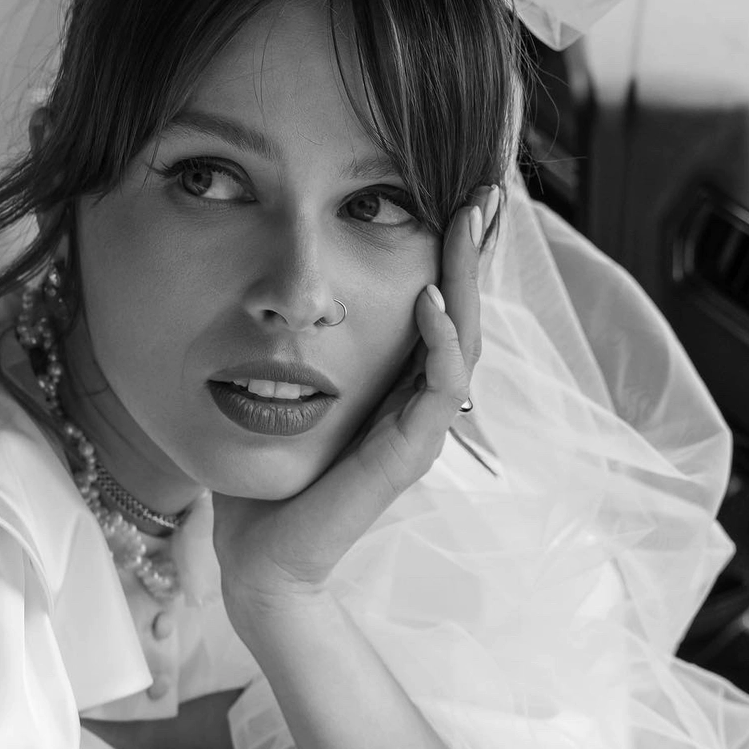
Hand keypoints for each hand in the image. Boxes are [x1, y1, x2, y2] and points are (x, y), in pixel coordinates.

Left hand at [212, 183, 495, 609]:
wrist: (263, 557)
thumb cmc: (272, 479)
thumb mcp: (284, 394)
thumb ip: (297, 351)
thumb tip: (275, 290)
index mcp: (397, 389)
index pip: (440, 309)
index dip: (451, 256)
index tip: (454, 194)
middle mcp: (418, 406)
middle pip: (465, 315)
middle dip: (473, 252)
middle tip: (485, 192)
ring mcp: (420, 432)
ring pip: (466, 342)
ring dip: (467, 281)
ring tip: (465, 222)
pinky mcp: (408, 457)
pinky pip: (439, 391)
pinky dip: (441, 343)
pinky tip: (429, 299)